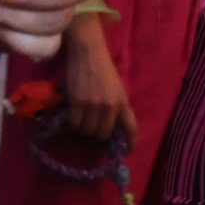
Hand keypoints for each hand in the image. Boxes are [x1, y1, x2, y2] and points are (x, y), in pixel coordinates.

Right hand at [59, 16, 136, 142]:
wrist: (88, 52)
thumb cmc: (103, 69)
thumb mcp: (116, 88)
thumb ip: (116, 107)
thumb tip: (110, 129)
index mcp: (123, 102)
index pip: (131, 128)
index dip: (130, 144)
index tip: (126, 152)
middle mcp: (110, 106)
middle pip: (103, 135)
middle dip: (97, 137)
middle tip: (92, 130)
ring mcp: (93, 105)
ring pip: (87, 132)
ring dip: (83, 130)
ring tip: (82, 121)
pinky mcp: (77, 102)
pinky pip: (75, 124)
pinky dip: (73, 124)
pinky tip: (73, 117)